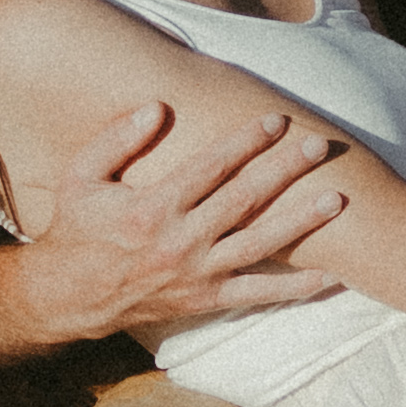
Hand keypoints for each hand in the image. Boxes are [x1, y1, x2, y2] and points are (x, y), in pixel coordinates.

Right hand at [0, 86, 358, 355]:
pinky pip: (259, 293)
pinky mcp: (206, 299)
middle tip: (319, 145)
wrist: (68, 296)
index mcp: (151, 207)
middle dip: (285, 170)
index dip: (246, 141)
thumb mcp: (80, 176)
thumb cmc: (77, 228)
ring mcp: (197, 274)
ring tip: (337, 200)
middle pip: (244, 200)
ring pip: (260, 245)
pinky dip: (297, 287)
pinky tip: (331, 274)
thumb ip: (117, 140)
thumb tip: (157, 107)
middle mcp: (180, 241)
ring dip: (302, 222)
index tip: (276, 120)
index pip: (210, 167)